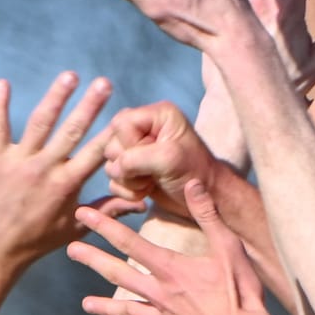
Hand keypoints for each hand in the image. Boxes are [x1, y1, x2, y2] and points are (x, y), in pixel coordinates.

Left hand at [0, 69, 112, 273]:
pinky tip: (2, 83)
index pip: (95, 153)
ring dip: (56, 97)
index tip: (125, 114)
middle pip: (72, 131)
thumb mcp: (76, 226)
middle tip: (105, 82)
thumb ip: (108, 209)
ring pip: (40, 123)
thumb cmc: (38, 240)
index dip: (111, 133)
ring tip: (71, 76)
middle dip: (90, 105)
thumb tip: (141, 203)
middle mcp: (45, 170)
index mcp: (67, 185)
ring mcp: (19, 163)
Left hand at [70, 179, 286, 314]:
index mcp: (171, 270)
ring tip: (85, 304)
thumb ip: (209, 215)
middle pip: (120, 275)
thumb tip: (193, 183)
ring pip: (129, 312)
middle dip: (93, 260)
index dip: (105, 226)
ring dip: (106, 308)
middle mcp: (161, 295)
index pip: (131, 242)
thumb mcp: (229, 248)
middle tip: (70, 250)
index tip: (83, 214)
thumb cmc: (242, 293)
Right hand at [102, 97, 228, 214]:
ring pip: (110, 164)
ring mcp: (136, 151)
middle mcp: (144, 128)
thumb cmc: (194, 173)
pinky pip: (113, 181)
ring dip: (129, 180)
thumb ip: (135, 158)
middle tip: (152, 172)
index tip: (152, 156)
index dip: (130, 144)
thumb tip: (114, 168)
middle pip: (111, 144)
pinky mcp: (133, 171)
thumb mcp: (168, 159)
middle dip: (128, 165)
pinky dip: (127, 191)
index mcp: (156, 114)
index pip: (121, 123)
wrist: (204, 200)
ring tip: (152, 181)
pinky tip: (147, 190)